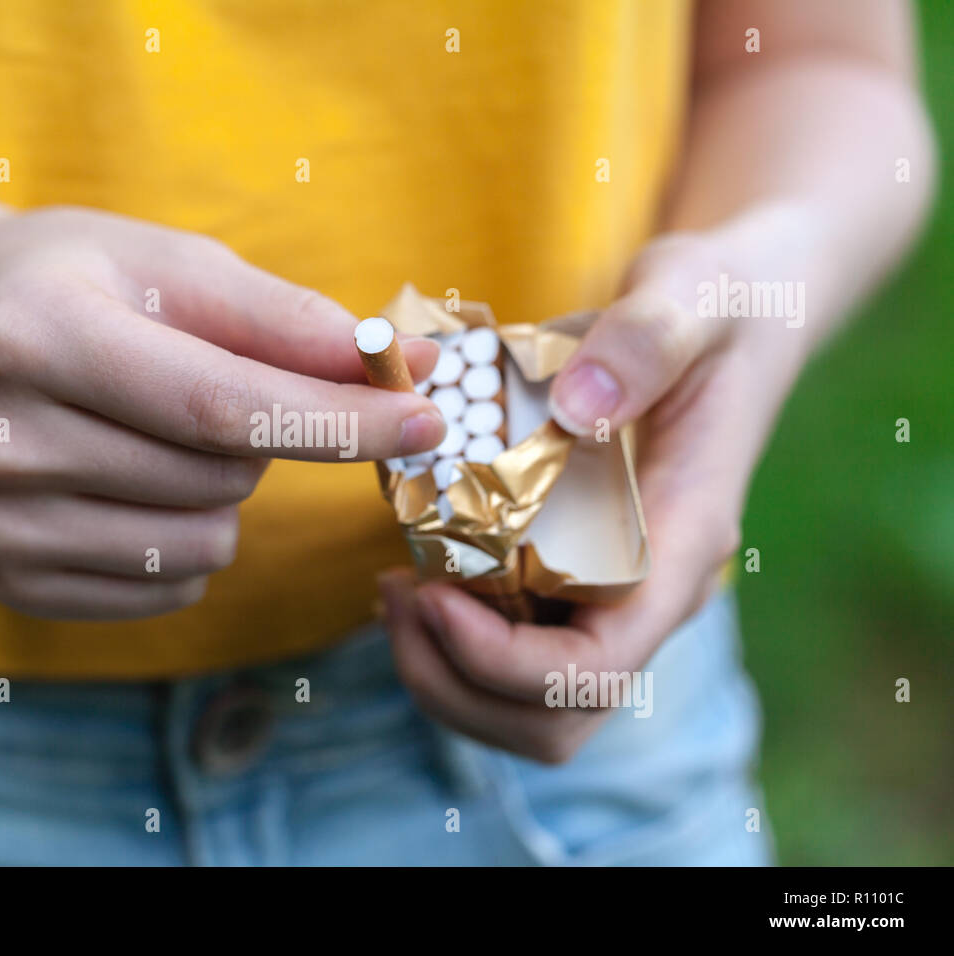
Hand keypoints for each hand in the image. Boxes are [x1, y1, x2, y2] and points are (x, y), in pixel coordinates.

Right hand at [0, 207, 444, 618]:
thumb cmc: (84, 284)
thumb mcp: (180, 266)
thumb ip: (293, 322)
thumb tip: (414, 368)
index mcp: (37, 333)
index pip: (219, 404)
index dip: (336, 421)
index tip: (426, 420)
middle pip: (219, 477)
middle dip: (262, 438)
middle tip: (211, 386)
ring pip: (204, 543)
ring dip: (225, 493)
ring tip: (163, 434)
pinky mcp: (8, 577)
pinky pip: (169, 588)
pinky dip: (186, 540)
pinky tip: (136, 484)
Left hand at [380, 220, 811, 761]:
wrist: (729, 320)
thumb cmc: (714, 308)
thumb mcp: (690, 295)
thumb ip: (645, 341)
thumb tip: (581, 408)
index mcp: (679, 548)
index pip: (593, 671)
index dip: (502, 661)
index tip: (432, 593)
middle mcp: (648, 595)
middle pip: (551, 720)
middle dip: (454, 683)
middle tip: (396, 595)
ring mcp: (610, 596)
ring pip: (524, 706)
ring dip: (441, 671)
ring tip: (392, 588)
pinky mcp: (574, 579)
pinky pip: (508, 653)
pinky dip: (445, 639)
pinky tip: (410, 569)